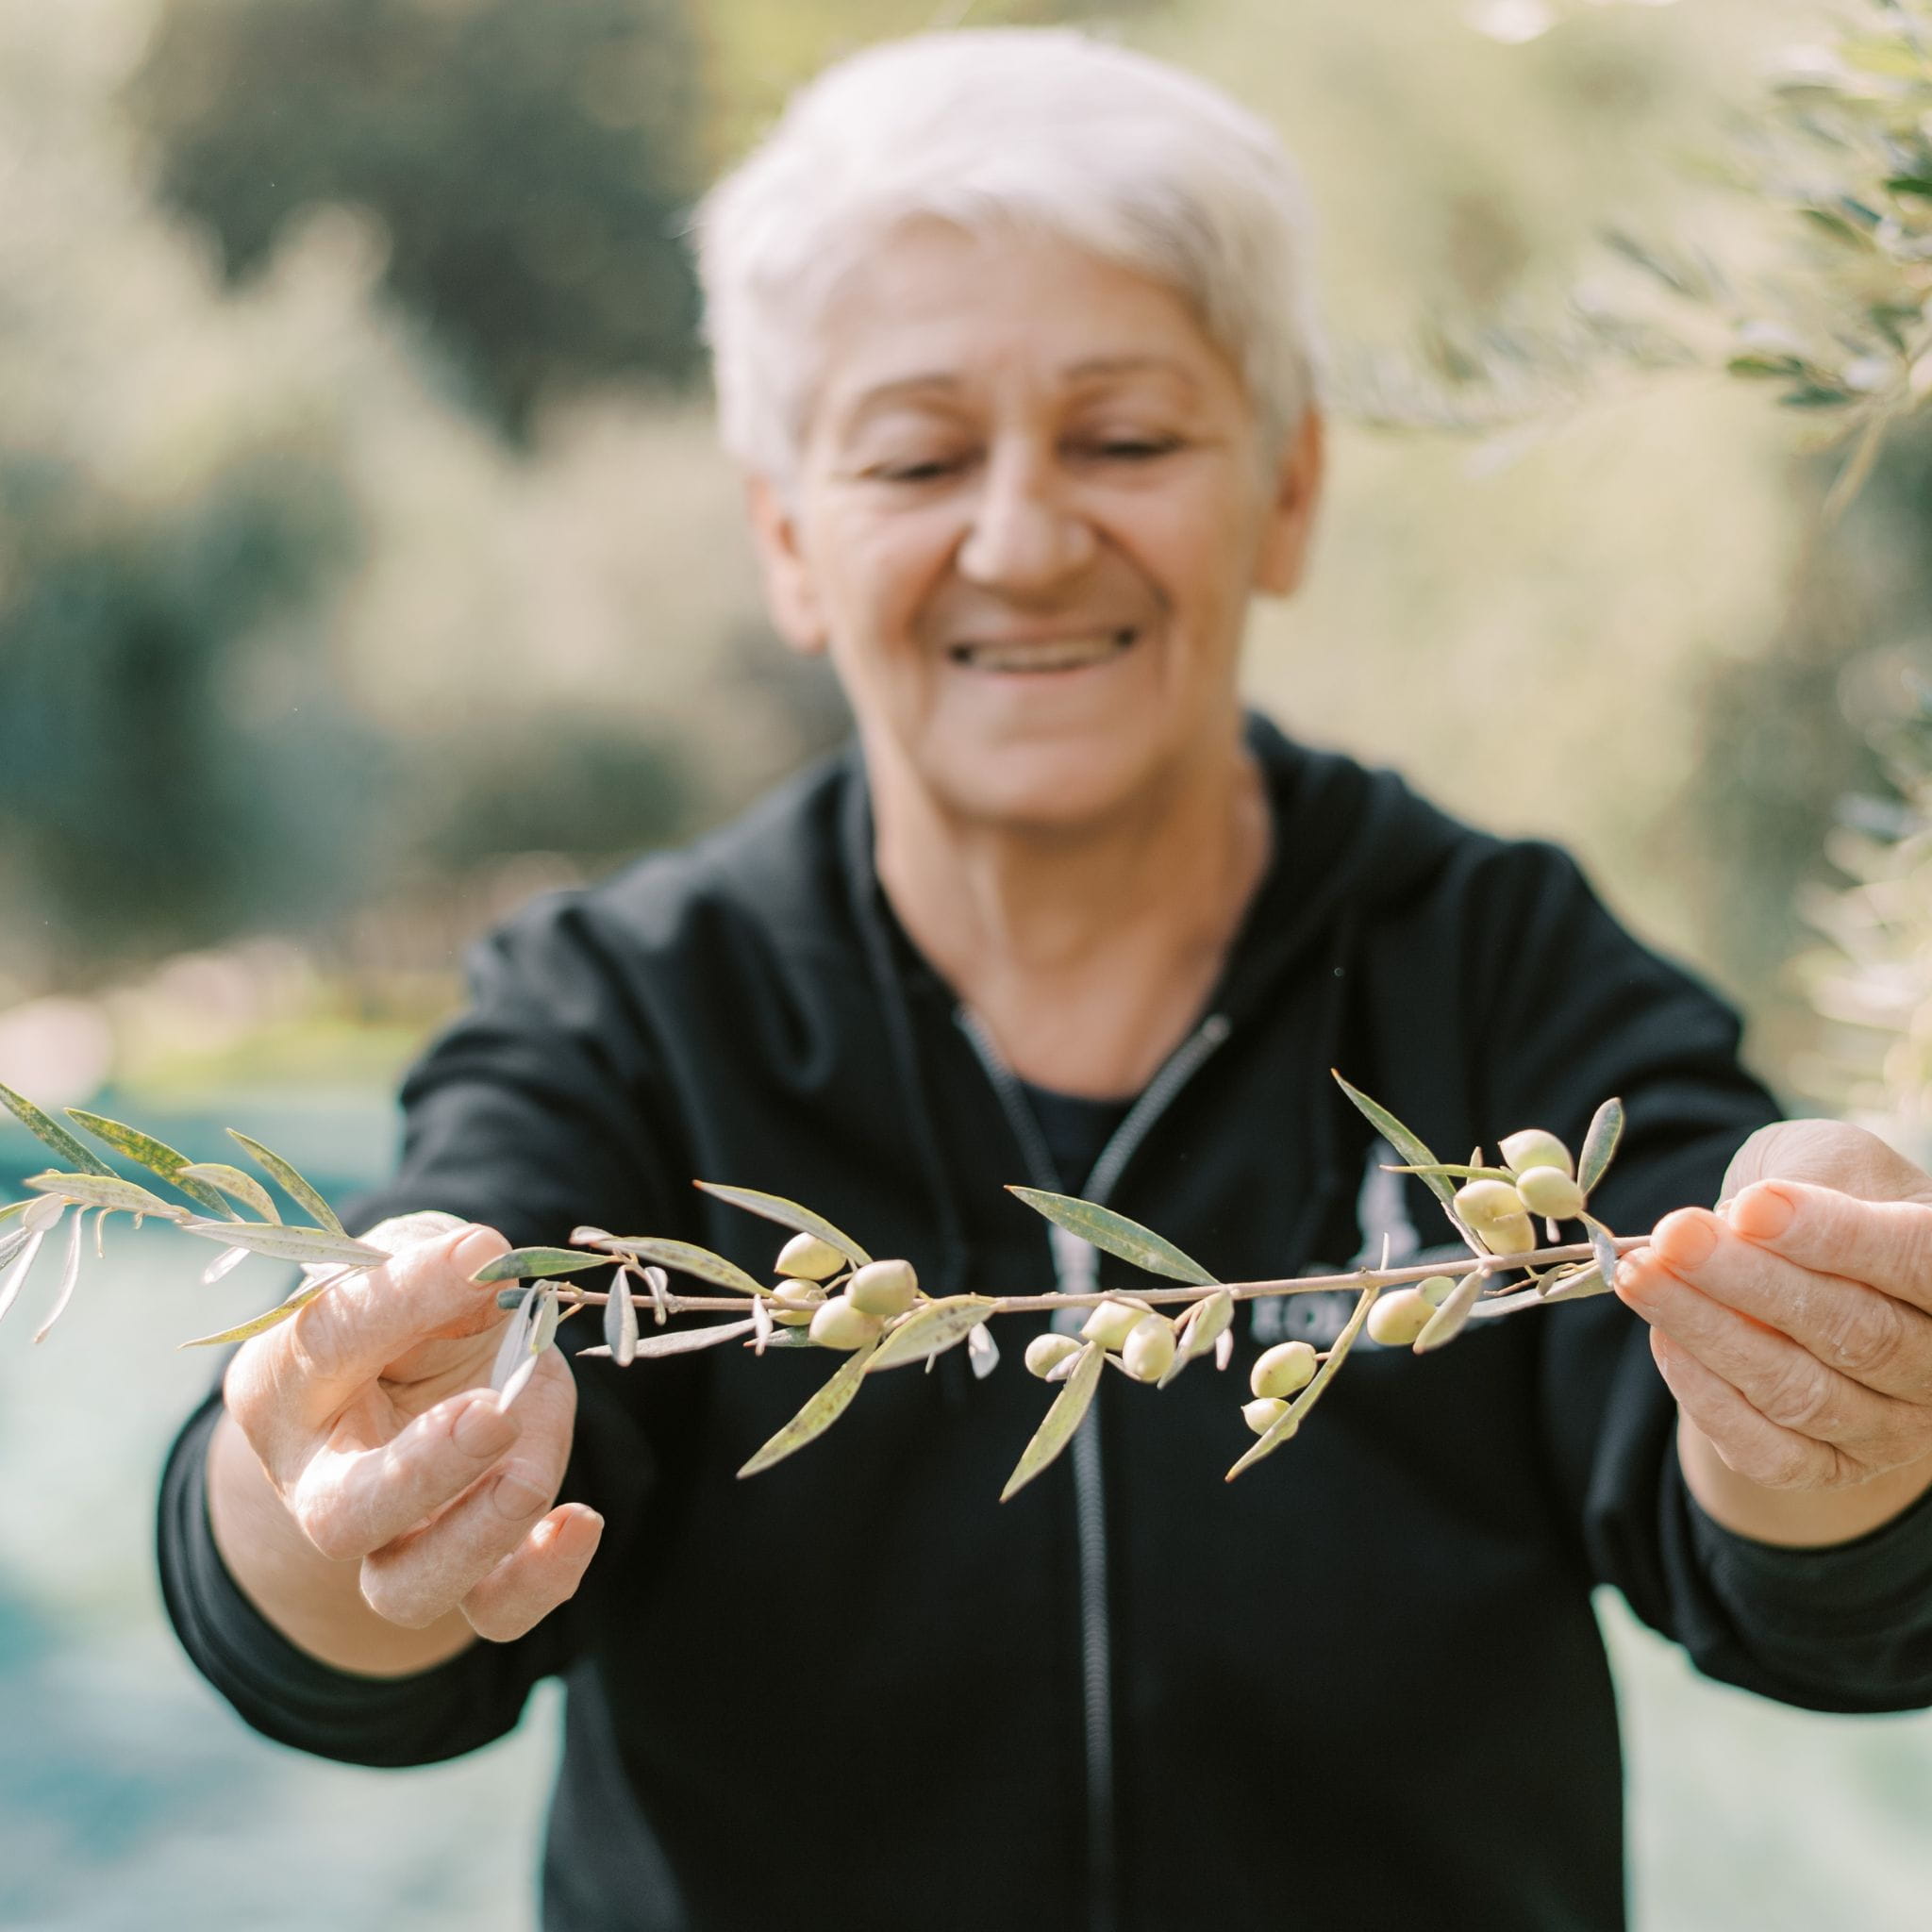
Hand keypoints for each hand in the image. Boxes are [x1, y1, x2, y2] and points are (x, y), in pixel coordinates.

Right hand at [220, 1212, 602, 1639]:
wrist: (429, 1370)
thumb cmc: (414, 1308)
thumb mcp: (416, 1263)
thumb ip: (432, 1267)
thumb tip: (484, 1259)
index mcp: (285, 1385)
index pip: (328, 1344)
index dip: (404, 1298)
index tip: (479, 1253)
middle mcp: (318, 1481)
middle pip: (344, 1517)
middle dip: (420, 1473)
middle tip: (491, 1416)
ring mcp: (388, 1540)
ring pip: (409, 1588)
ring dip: (480, 1533)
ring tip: (531, 1476)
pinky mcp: (463, 1567)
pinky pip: (493, 1609)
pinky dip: (540, 1579)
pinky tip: (581, 1521)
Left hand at [1616, 1120, 1931, 1541]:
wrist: (1791, 1279)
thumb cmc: (1816, 1208)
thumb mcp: (1828, 1160)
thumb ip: (1805, 1180)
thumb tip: (1737, 1222)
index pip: (1917, 1260)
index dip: (1836, 1237)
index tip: (1750, 1206)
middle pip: (1855, 1333)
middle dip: (1749, 1283)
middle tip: (1674, 1238)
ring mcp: (1891, 1428)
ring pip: (1800, 1391)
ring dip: (1708, 1331)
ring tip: (1639, 1275)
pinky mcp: (1829, 1467)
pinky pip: (1768, 1450)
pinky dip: (1706, 1394)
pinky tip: (1662, 1336)